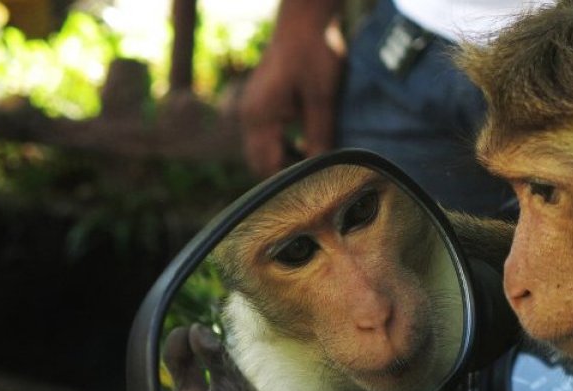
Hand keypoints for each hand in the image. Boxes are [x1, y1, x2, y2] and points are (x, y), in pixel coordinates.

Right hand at [239, 19, 341, 176]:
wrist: (305, 19)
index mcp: (258, 116)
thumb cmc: (314, 52)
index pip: (266, 166)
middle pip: (260, 163)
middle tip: (316, 181)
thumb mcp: (322, 97)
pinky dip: (284, 146)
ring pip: (263, 150)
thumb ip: (320, 135)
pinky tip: (307, 147)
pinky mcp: (264, 103)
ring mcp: (254, 108)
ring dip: (285, 161)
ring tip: (314, 166)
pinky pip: (268, 136)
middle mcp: (249, 115)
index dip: (290, 182)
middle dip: (285, 175)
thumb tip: (323, 169)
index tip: (316, 189)